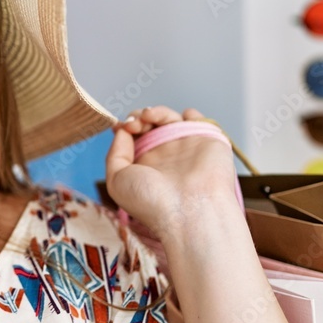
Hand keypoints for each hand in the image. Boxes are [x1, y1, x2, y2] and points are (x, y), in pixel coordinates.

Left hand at [104, 106, 241, 243]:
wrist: (190, 211)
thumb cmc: (152, 202)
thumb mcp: (117, 180)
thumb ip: (115, 152)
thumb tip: (122, 130)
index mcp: (144, 164)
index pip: (133, 136)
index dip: (126, 126)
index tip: (122, 126)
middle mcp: (165, 155)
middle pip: (149, 123)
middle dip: (139, 116)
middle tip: (136, 123)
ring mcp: (185, 147)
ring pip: (170, 118)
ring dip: (157, 111)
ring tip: (149, 117)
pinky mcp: (207, 142)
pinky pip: (198, 121)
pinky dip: (190, 114)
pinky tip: (181, 117)